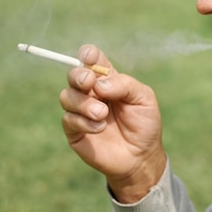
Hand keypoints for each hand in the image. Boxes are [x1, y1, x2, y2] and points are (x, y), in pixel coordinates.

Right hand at [59, 44, 165, 202]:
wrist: (141, 156)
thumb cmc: (145, 124)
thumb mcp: (143, 98)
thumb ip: (124, 84)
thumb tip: (98, 83)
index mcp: (108, 80)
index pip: (92, 60)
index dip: (87, 55)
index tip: (89, 57)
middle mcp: (92, 93)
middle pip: (74, 75)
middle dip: (78, 75)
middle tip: (90, 83)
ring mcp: (81, 111)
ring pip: (67, 96)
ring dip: (83, 103)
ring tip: (102, 113)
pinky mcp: (75, 131)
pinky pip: (68, 119)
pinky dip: (83, 122)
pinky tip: (100, 128)